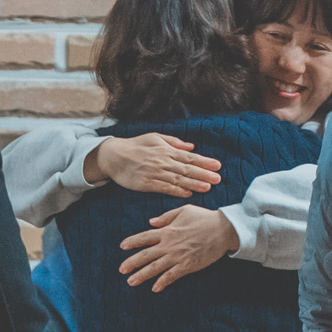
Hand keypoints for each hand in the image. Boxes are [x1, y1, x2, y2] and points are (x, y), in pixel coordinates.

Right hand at [86, 133, 221, 196]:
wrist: (114, 156)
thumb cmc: (135, 146)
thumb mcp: (155, 138)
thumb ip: (174, 142)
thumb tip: (191, 146)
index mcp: (166, 150)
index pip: (189, 157)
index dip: (204, 161)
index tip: (217, 165)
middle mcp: (162, 162)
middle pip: (186, 169)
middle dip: (203, 174)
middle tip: (218, 178)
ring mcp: (154, 173)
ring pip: (177, 180)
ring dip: (193, 184)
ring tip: (207, 187)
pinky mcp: (146, 184)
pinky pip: (164, 188)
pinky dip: (177, 191)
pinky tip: (188, 194)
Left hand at [120, 205, 239, 291]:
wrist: (223, 229)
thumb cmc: (205, 218)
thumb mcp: (184, 210)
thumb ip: (166, 217)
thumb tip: (151, 222)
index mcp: (167, 231)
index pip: (145, 237)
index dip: (132, 241)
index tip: (122, 246)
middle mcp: (169, 244)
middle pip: (146, 255)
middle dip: (132, 262)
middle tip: (121, 270)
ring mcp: (177, 256)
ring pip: (155, 267)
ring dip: (142, 275)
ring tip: (131, 282)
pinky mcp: (188, 265)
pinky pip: (171, 275)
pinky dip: (162, 282)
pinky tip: (154, 288)